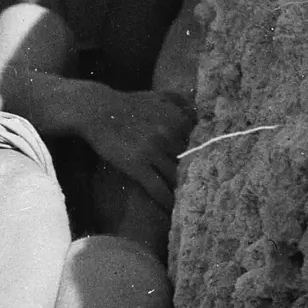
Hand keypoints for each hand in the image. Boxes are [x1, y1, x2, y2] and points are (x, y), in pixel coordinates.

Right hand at [73, 87, 194, 211]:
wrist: (97, 110)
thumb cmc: (128, 104)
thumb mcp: (159, 96)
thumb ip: (182, 102)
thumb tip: (200, 113)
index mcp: (178, 119)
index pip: (201, 146)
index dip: (205, 160)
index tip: (211, 171)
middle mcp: (169, 135)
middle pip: (191, 164)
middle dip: (197, 177)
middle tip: (203, 191)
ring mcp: (153, 151)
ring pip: (176, 179)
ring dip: (183, 192)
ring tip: (188, 204)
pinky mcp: (137, 165)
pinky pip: (158, 189)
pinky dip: (167, 202)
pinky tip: (171, 211)